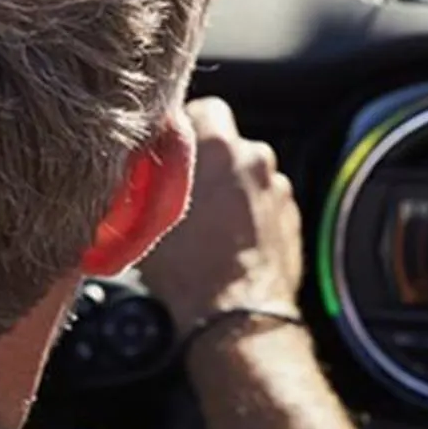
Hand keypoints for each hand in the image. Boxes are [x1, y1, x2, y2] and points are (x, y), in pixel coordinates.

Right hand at [137, 98, 303, 324]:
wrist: (234, 320)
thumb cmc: (187, 274)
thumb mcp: (144, 218)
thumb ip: (146, 178)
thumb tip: (134, 167)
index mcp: (219, 147)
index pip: (202, 107)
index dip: (183, 130)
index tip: (168, 153)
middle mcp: (255, 158)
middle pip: (227, 141)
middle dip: (207, 160)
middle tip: (181, 192)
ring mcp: (278, 187)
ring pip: (246, 173)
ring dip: (229, 188)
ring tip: (204, 225)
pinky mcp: (293, 216)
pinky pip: (264, 201)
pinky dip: (249, 213)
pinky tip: (227, 241)